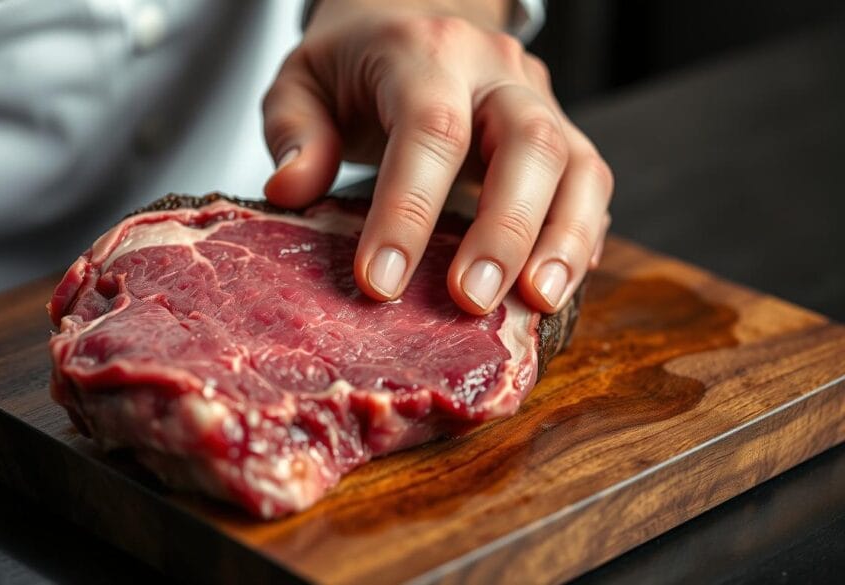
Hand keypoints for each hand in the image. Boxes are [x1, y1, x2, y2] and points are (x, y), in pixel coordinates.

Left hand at [262, 0, 612, 313]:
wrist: (414, 12)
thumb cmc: (355, 61)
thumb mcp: (301, 80)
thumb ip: (293, 131)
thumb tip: (291, 192)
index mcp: (423, 51)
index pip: (429, 129)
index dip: (408, 209)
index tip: (380, 281)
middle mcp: (494, 70)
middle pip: (527, 141)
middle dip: (505, 230)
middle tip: (470, 300)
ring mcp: (538, 100)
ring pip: (578, 164)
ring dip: (563, 240)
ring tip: (537, 304)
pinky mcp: (562, 132)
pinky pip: (590, 184)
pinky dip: (580, 239)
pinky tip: (554, 288)